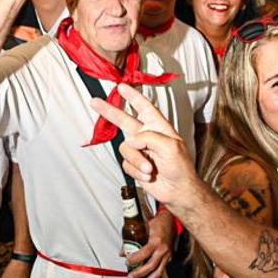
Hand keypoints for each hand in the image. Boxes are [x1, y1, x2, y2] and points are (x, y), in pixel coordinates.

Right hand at [89, 83, 199, 208]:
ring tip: (150, 168)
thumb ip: (149, 138)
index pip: (144, 107)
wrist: (177, 190)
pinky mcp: (134, 164)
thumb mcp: (171, 146)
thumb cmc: (181, 167)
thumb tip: (132, 140)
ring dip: (137, 160)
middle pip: (124, 120)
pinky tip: (148, 175)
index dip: (133, 96)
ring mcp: (140, 150)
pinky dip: (137, 171)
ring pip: (126, 149)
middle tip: (96, 102)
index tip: (122, 87)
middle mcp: (147, 136)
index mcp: (158, 127)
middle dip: (109, 111)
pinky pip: (126, 163)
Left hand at [126, 209, 173, 277]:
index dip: (135, 259)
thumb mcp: (142, 228)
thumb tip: (122, 252)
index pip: (144, 253)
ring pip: (159, 272)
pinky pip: (162, 270)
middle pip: (151, 266)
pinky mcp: (169, 258)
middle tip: (130, 276)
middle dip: (140, 273)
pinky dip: (154, 277)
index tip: (127, 262)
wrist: (171, 221)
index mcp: (156, 241)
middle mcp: (163, 249)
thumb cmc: (157, 223)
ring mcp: (168, 255)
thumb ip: (131, 240)